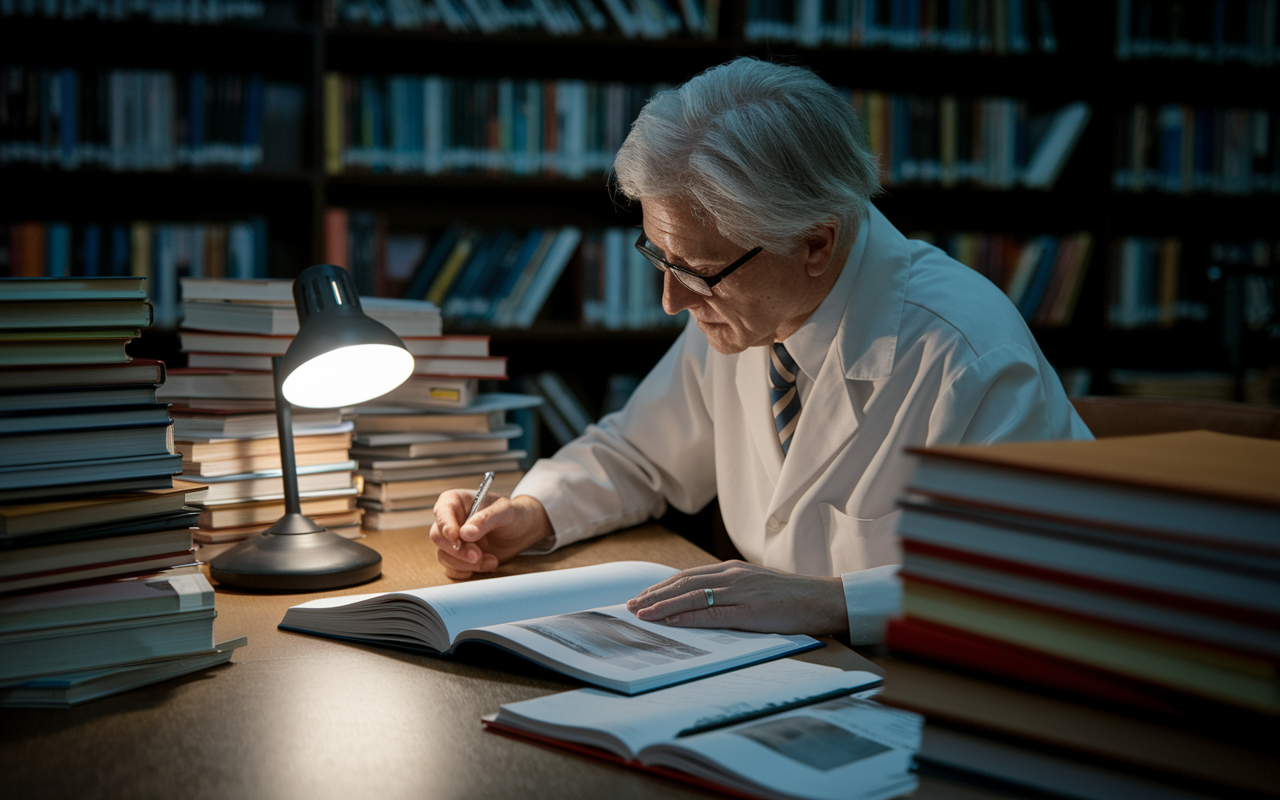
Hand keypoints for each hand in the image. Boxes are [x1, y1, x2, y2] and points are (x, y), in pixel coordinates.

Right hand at [428, 491, 553, 579]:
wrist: (521, 531)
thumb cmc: (512, 514)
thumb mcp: (504, 511)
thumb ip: (485, 519)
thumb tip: (465, 533)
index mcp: (455, 501)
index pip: (441, 511)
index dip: (445, 525)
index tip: (456, 537)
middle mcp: (450, 520)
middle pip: (438, 537)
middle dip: (458, 550)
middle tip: (478, 556)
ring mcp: (453, 541)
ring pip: (444, 556)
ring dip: (467, 564)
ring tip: (492, 560)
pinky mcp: (458, 558)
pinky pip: (453, 569)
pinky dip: (470, 571)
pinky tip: (488, 564)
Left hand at [625, 560, 845, 635]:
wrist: (824, 600)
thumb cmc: (793, 598)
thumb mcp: (757, 588)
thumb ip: (731, 591)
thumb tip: (705, 603)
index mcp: (733, 569)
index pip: (688, 576)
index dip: (662, 586)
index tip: (642, 596)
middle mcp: (733, 575)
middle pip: (683, 582)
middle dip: (654, 594)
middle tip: (631, 606)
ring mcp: (740, 590)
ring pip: (691, 595)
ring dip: (662, 605)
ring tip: (641, 613)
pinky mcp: (749, 610)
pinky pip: (711, 613)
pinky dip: (686, 616)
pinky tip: (670, 621)